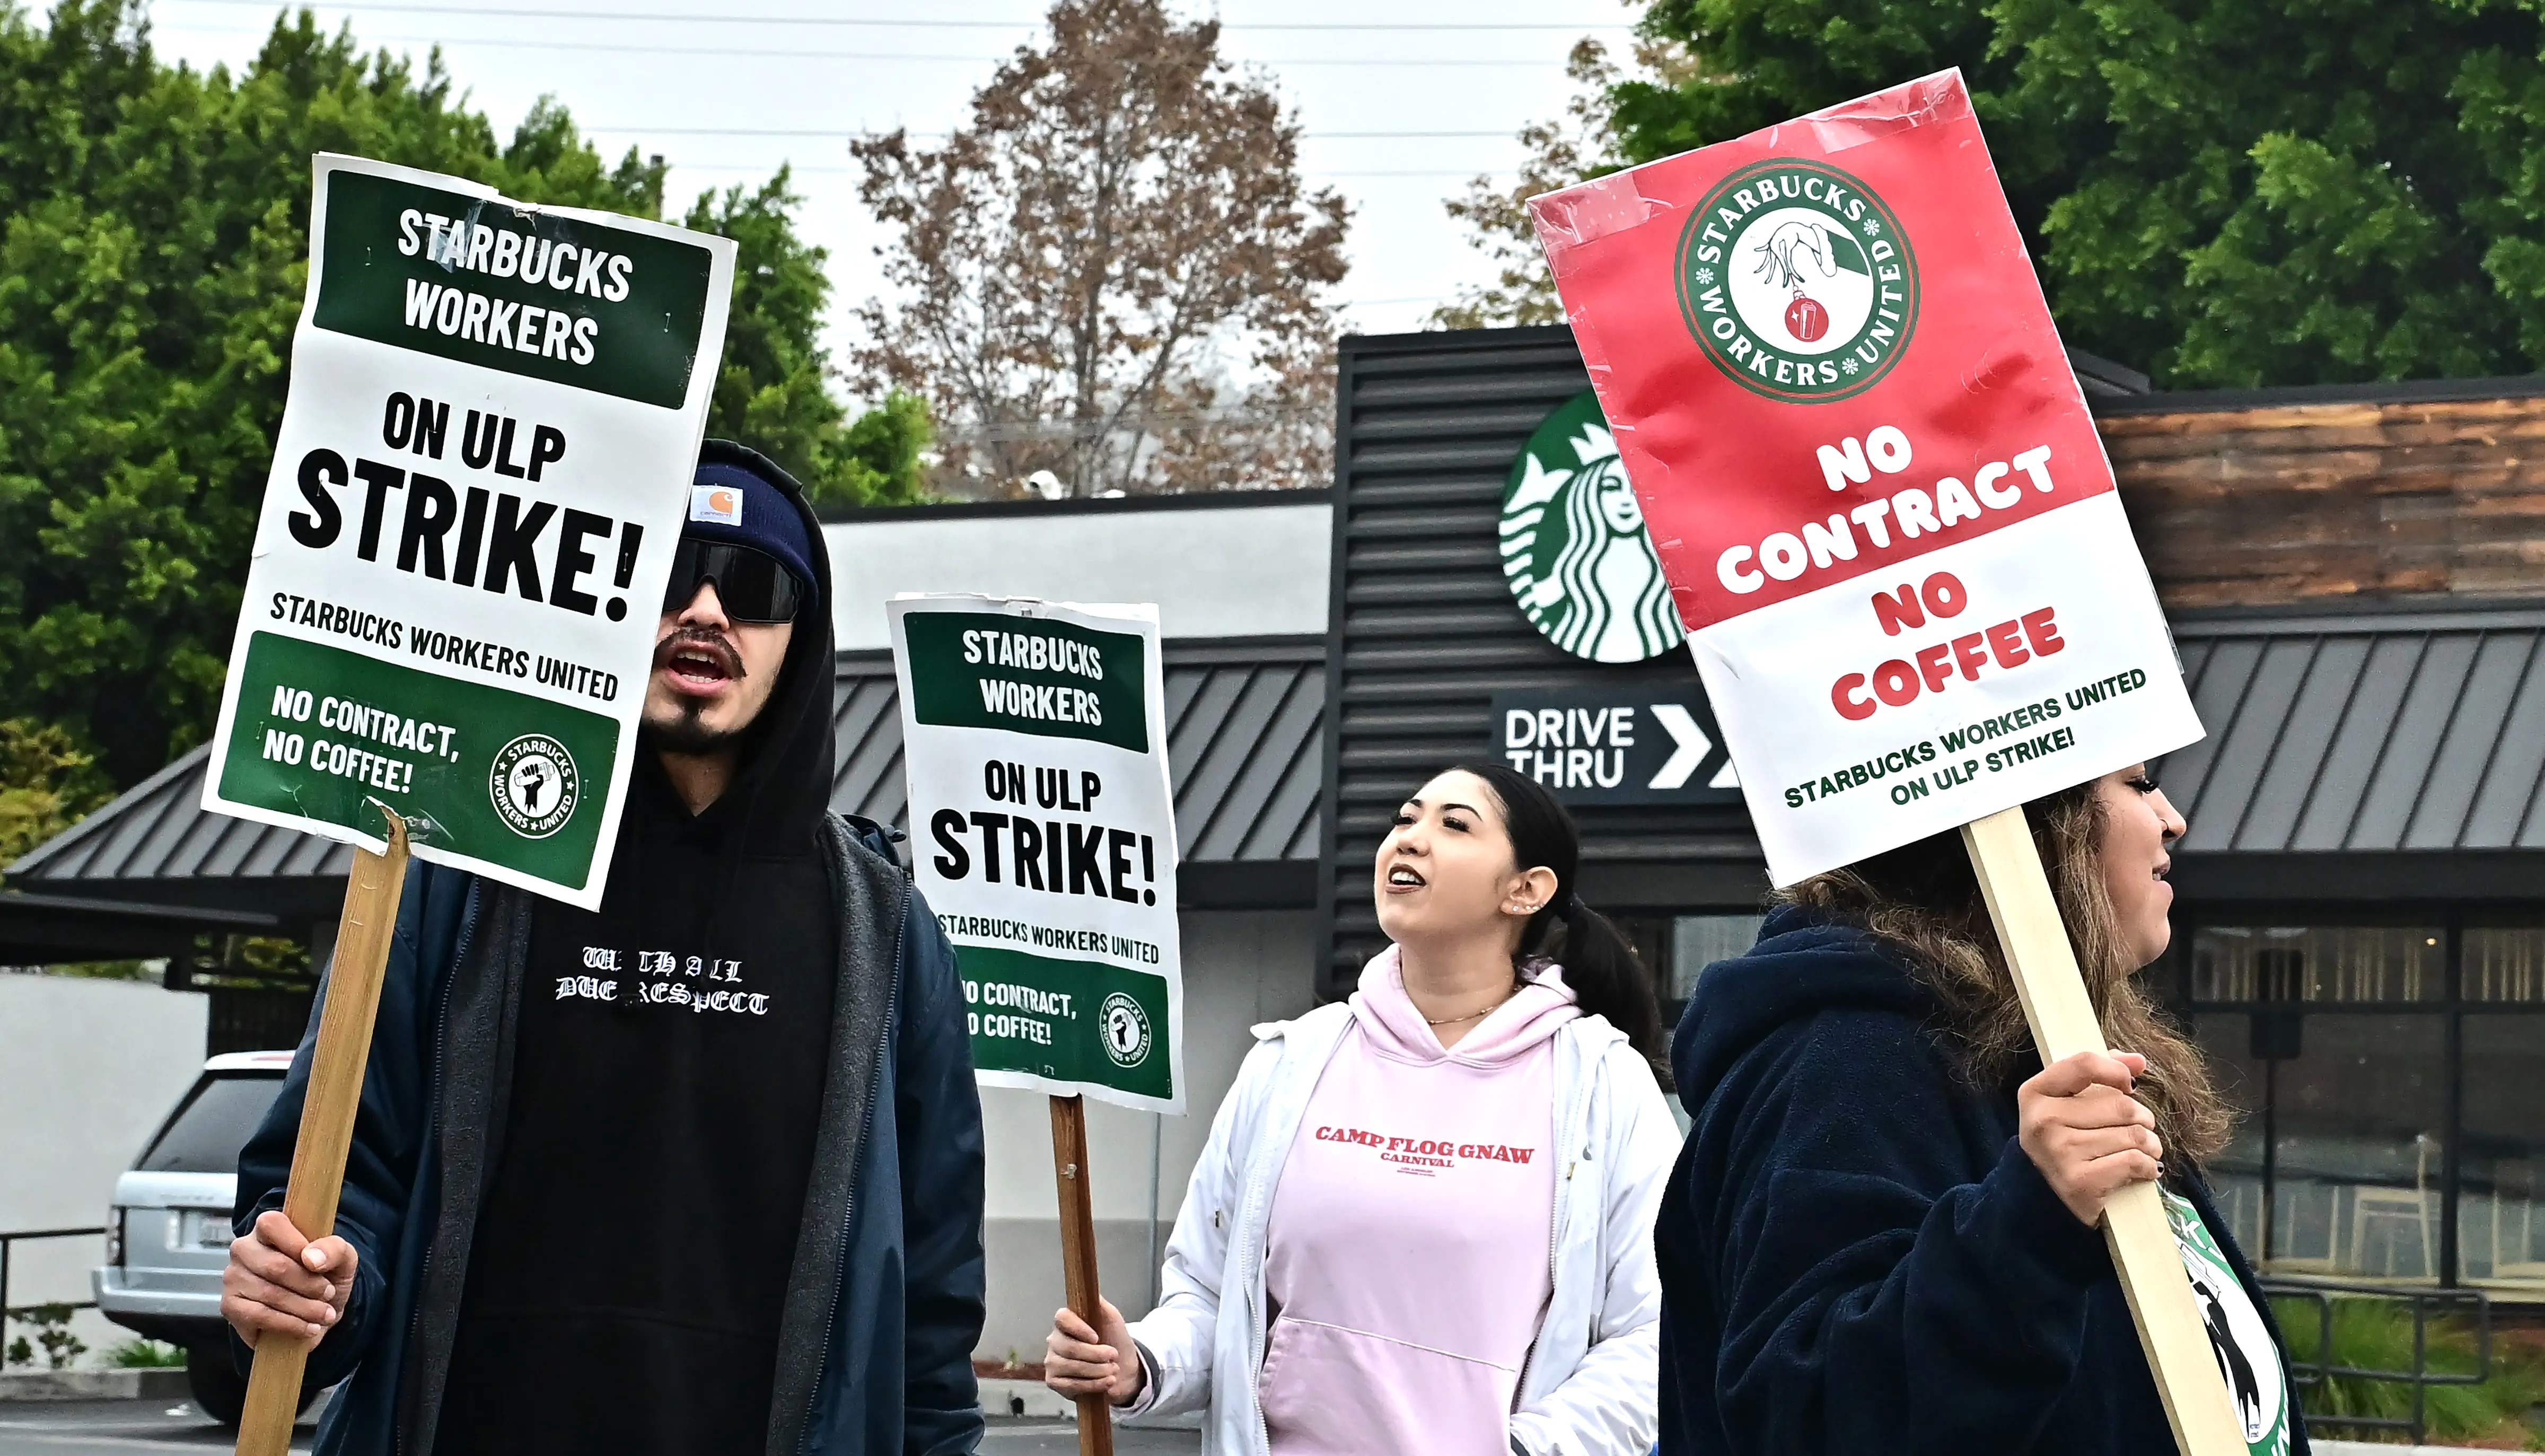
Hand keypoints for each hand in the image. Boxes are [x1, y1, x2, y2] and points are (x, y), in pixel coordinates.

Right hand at [222, 1210, 356, 1347]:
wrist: (315, 1312)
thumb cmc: (324, 1276)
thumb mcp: (342, 1258)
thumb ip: (334, 1249)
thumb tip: (311, 1258)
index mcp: (268, 1228)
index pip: (272, 1224)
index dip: (297, 1244)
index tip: (320, 1265)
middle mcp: (244, 1249)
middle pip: (275, 1266)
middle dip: (309, 1285)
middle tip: (329, 1294)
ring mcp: (233, 1277)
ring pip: (269, 1294)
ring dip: (304, 1308)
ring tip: (325, 1314)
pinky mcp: (230, 1305)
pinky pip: (259, 1316)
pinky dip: (290, 1324)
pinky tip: (309, 1328)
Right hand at [1045, 1296, 1142, 1406]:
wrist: (1122, 1368)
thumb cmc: (1114, 1340)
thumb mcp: (1111, 1318)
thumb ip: (1098, 1303)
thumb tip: (1087, 1289)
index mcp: (1065, 1323)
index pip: (1061, 1318)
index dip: (1078, 1328)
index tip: (1097, 1337)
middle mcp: (1054, 1341)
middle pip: (1069, 1348)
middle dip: (1096, 1354)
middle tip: (1113, 1356)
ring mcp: (1052, 1362)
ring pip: (1070, 1367)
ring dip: (1097, 1370)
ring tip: (1113, 1369)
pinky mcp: (1054, 1382)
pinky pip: (1070, 1386)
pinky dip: (1093, 1385)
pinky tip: (1108, 1382)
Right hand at [2019, 1050, 2162, 1227]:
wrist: (2044, 1198)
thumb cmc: (2064, 1142)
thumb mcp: (2068, 1103)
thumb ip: (2099, 1074)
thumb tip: (2138, 1061)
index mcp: (2035, 1093)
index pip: (2084, 1064)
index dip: (2117, 1071)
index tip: (2128, 1085)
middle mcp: (2043, 1121)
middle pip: (2121, 1105)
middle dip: (2142, 1118)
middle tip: (2137, 1128)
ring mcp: (2059, 1152)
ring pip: (2134, 1135)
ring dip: (2150, 1144)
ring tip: (2141, 1151)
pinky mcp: (2080, 1182)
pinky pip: (2135, 1161)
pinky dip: (2148, 1166)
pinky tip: (2142, 1169)